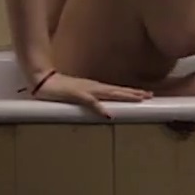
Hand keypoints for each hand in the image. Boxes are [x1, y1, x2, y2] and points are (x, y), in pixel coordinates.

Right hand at [30, 72, 152, 118]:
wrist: (43, 80)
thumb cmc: (61, 88)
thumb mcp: (79, 94)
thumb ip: (91, 99)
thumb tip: (102, 107)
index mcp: (96, 88)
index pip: (117, 91)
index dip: (132, 92)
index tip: (146, 95)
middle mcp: (94, 87)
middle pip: (118, 91)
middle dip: (134, 93)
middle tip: (150, 96)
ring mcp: (86, 90)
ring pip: (109, 93)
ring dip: (124, 96)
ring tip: (138, 99)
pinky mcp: (76, 94)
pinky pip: (90, 102)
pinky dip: (99, 108)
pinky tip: (108, 114)